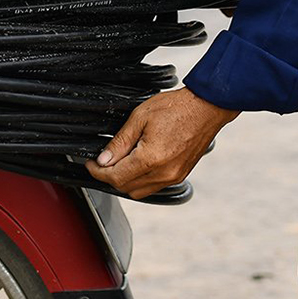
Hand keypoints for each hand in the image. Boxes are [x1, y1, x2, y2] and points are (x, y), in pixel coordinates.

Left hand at [84, 87, 238, 199]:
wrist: (207, 107)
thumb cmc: (176, 107)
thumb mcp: (139, 117)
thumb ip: (119, 142)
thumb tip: (103, 160)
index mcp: (151, 159)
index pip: (115, 177)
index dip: (98, 172)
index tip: (90, 164)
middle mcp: (164, 173)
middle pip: (126, 188)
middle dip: (110, 176)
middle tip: (102, 161)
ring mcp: (174, 176)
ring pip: (140, 191)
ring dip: (125, 180)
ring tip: (119, 161)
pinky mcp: (181, 175)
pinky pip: (154, 186)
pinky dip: (141, 180)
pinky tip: (137, 163)